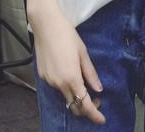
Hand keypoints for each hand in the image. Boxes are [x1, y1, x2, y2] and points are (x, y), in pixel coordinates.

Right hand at [31, 8, 105, 124]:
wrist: (46, 25)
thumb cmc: (67, 35)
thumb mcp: (83, 53)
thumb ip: (90, 73)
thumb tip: (98, 89)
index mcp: (71, 78)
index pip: (84, 104)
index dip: (94, 114)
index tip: (101, 119)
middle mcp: (58, 83)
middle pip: (73, 105)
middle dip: (85, 107)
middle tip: (96, 100)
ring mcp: (49, 81)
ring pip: (64, 96)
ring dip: (75, 96)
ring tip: (84, 84)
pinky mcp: (42, 76)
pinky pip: (56, 86)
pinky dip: (65, 86)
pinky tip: (69, 74)